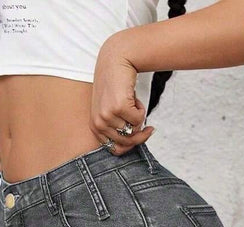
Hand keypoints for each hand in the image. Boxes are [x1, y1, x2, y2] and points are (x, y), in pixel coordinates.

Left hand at [90, 37, 155, 154]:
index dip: (131, 146)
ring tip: (133, 103)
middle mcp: (99, 123)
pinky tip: (134, 97)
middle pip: (126, 142)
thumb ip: (117, 127)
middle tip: (149, 128)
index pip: (115, 149)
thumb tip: (135, 142)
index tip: (141, 137)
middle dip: (141, 136)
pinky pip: (139, 119)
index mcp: (95, 126)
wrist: (115, 59)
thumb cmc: (114, 85)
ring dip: (139, 118)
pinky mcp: (119, 107)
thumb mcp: (111, 109)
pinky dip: (142, 109)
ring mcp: (107, 115)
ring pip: (134, 130)